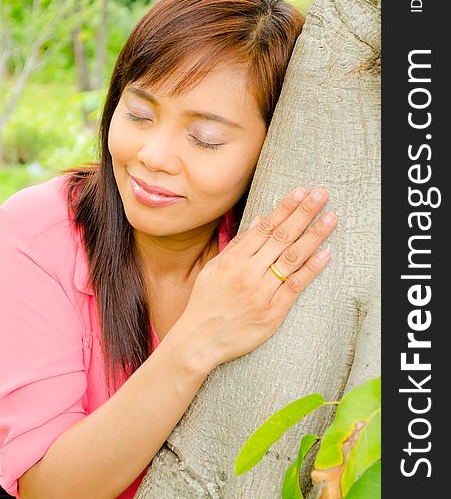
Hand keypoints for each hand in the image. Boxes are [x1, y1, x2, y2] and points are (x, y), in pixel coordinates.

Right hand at [177, 187, 336, 370]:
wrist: (200, 339)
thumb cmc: (206, 301)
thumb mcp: (215, 268)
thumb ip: (239, 244)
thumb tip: (261, 220)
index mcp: (234, 259)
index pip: (266, 227)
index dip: (285, 207)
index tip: (301, 191)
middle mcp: (249, 272)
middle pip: (282, 237)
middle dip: (304, 213)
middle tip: (321, 194)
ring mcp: (262, 292)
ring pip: (292, 258)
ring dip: (313, 235)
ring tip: (330, 217)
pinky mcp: (273, 312)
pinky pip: (295, 286)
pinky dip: (311, 269)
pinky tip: (325, 254)